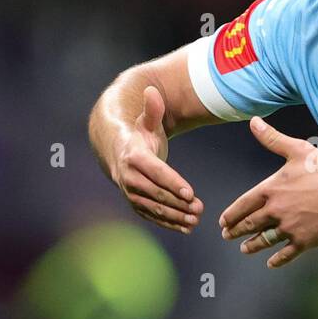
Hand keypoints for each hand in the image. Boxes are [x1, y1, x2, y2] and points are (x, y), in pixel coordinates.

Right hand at [114, 86, 203, 232]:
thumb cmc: (139, 133)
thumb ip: (152, 109)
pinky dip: (168, 223)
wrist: (117, 150)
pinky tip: (187, 228)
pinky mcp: (135, 203)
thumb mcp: (146, 120)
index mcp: (133, 156)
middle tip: (199, 208)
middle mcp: (128, 177)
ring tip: (196, 220)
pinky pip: (152, 216)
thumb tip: (152, 90)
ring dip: (175, 216)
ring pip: (154, 208)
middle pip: (155, 193)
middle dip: (178, 203)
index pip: (155, 172)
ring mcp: (130, 192)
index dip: (172, 182)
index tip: (190, 192)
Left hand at [220, 117, 317, 267]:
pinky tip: (271, 262)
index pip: (243, 205)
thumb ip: (272, 138)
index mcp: (271, 190)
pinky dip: (277, 260)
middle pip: (249, 224)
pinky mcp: (304, 241)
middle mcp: (276, 211)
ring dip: (252, 246)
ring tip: (245, 249)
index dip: (231, 215)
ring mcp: (289, 228)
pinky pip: (286, 254)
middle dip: (236, 231)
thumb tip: (254, 122)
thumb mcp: (296, 150)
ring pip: (264, 240)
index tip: (223, 222)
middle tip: (227, 236)